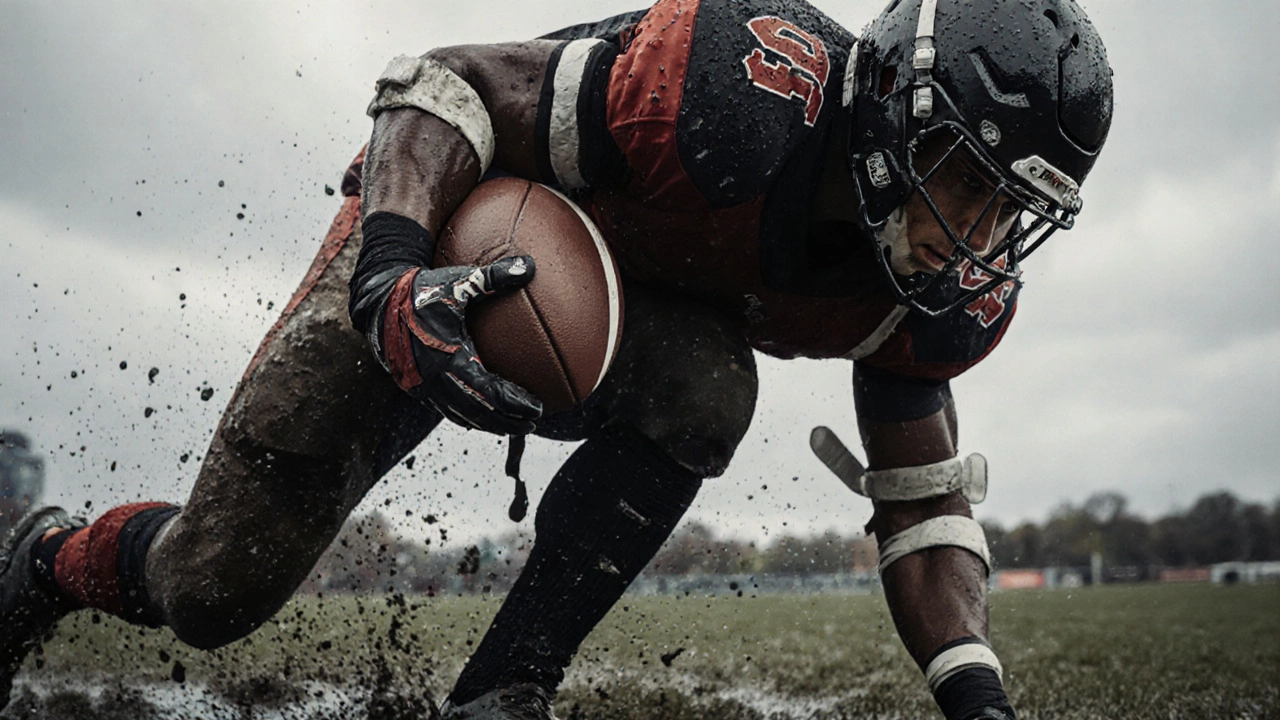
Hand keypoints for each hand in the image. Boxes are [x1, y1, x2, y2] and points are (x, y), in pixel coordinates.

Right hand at [381, 255, 541, 433]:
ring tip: (514, 425)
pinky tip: (483, 416)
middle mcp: (435, 379)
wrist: (379, 301)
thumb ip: (494, 276)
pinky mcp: (415, 386)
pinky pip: (446, 409)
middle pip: (478, 412)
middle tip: (532, 424)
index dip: (514, 403)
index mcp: (448, 357)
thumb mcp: (459, 282)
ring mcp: (423, 386)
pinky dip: (468, 416)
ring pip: (461, 415)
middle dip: (506, 421)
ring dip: (488, 423)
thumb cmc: (422, 291)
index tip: (537, 409)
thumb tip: (529, 266)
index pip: (488, 392)